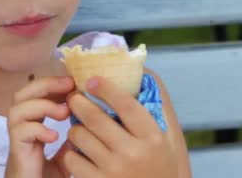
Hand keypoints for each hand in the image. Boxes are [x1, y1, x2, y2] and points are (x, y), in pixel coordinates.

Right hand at [4, 76, 74, 177]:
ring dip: (42, 105)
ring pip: (17, 109)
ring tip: (64, 112)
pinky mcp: (16, 153)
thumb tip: (84, 127)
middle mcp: (21, 129)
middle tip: (69, 84)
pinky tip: (54, 136)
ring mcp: (17, 140)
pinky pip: (20, 132)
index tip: (74, 82)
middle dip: (46, 84)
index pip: (36, 94)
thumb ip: (71, 145)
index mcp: (32, 125)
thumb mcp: (64, 160)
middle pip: (22, 94)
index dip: (52, 84)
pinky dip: (38, 129)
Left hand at [63, 76, 177, 177]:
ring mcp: (114, 171)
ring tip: (80, 127)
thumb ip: (159, 108)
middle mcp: (133, 154)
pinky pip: (71, 158)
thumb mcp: (170, 140)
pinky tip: (79, 151)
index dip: (106, 88)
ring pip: (79, 135)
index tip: (92, 80)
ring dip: (75, 127)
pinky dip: (71, 151)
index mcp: (152, 138)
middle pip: (95, 117)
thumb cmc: (161, 167)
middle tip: (74, 97)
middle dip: (78, 102)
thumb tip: (143, 73)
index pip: (126, 105)